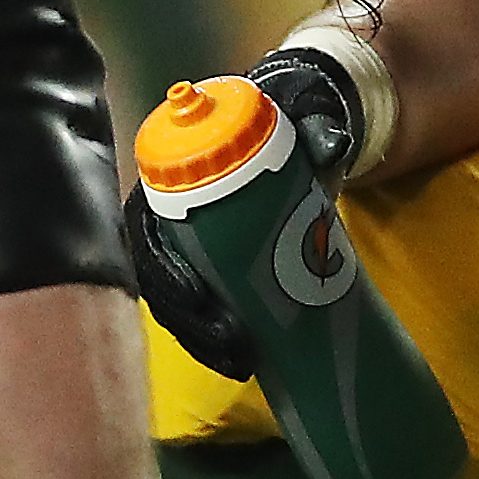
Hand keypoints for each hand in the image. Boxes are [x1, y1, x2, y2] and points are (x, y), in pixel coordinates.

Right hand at [117, 42, 369, 384]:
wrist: (303, 129)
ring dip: (200, 339)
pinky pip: (196, 309)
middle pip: (158, 277)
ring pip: (174, 300)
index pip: (144, 228)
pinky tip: (239, 362)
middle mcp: (168, 213)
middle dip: (189, 321)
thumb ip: (317, 127)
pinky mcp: (209, 266)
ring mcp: (186, 244)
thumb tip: (334, 143)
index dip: (162, 269)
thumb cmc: (290, 119)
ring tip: (239, 361)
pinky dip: (211, 340)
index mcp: (172, 175)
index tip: (197, 296)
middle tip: (232, 343)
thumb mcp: (302, 116)